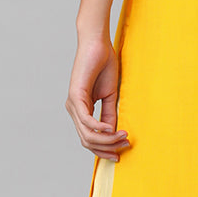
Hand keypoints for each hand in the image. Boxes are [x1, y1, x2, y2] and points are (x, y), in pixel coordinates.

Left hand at [64, 34, 132, 160]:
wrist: (98, 45)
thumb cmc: (104, 66)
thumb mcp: (110, 96)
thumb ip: (109, 115)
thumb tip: (114, 134)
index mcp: (81, 110)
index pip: (88, 138)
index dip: (104, 148)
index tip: (121, 151)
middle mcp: (73, 109)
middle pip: (87, 140)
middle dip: (107, 147)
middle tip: (124, 145)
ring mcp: (72, 104)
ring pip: (87, 134)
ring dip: (107, 139)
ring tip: (123, 137)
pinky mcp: (75, 97)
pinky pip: (86, 121)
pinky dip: (100, 128)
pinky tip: (112, 129)